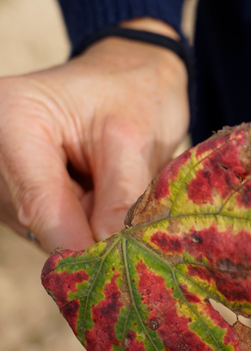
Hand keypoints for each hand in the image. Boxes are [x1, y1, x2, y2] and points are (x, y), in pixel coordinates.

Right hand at [0, 19, 187, 252]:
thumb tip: (112, 255)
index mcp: (13, 120)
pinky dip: (86, 221)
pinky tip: (102, 193)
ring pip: (49, 230)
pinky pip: (54, 225)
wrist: (130, 76)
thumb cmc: (134, 95)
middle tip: (136, 227)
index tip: (114, 273)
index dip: (80, 248)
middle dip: (90, 234)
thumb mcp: (135, 142)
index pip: (41, 204)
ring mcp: (4, 174)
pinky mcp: (19, 191)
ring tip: (116, 188)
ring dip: (91, 227)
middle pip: (41, 223)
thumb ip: (121, 199)